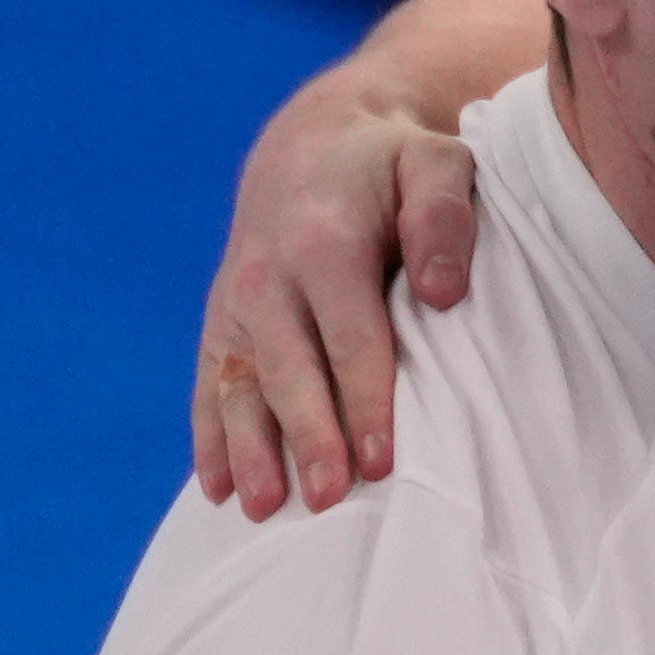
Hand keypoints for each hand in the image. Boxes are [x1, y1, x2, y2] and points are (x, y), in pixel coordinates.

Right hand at [193, 69, 483, 518]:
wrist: (316, 143)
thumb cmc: (394, 165)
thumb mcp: (436, 165)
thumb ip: (444, 219)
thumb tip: (441, 292)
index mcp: (324, 242)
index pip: (351, 336)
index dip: (366, 401)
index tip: (382, 461)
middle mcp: (267, 275)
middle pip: (289, 370)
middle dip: (307, 437)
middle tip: (329, 500)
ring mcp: (237, 301)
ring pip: (239, 385)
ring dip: (247, 450)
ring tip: (261, 510)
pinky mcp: (222, 320)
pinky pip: (211, 383)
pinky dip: (210, 436)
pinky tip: (218, 488)